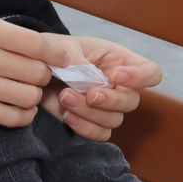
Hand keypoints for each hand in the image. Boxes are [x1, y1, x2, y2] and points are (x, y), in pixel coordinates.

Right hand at [0, 8, 75, 127]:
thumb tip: (39, 43)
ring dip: (34, 95)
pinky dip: (22, 115)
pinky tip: (16, 107)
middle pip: (37, 71)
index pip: (39, 44)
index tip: (64, 58)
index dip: (59, 54)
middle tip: (38, 74)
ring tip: (25, 90)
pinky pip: (10, 118)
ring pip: (29, 96)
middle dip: (44, 74)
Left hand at [40, 34, 161, 142]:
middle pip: (132, 101)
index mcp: (119, 61)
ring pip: (114, 119)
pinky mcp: (92, 122)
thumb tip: (90, 80)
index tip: (114, 76)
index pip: (150, 72)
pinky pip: (101, 134)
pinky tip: (67, 116)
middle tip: (89, 94)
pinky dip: (85, 128)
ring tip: (66, 98)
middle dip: (110, 99)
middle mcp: (118, 85)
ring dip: (90, 112)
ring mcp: (107, 106)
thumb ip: (76, 59)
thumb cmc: (51, 54)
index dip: (139, 78)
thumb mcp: (61, 47)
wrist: (31, 74)